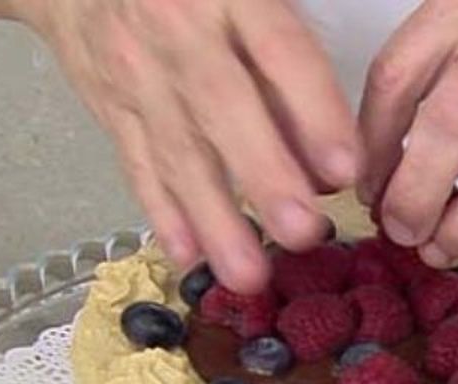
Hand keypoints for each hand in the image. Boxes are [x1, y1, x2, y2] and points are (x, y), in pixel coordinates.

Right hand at [13, 0, 358, 292]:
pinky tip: (188, 256)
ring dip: (216, 221)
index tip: (345, 170)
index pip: (280, 52)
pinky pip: (137, 166)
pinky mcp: (112, 111)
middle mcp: (180, 34)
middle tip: (303, 233)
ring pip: (179, 153)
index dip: (314, 112)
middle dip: (266, 178)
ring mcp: (138, 76)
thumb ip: (289, 56)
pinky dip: (162, 215)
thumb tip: (328, 153)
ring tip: (250, 276)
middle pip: (223, 109)